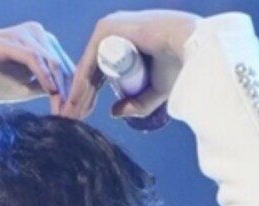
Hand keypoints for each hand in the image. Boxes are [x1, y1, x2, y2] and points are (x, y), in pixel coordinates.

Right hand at [0, 23, 75, 113]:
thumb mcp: (20, 88)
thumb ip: (42, 89)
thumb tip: (65, 102)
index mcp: (41, 43)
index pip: (66, 68)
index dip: (74, 93)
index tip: (79, 118)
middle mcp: (36, 33)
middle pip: (64, 64)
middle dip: (71, 92)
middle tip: (78, 118)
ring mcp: (22, 35)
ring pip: (53, 61)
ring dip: (61, 87)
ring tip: (67, 110)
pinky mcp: (8, 42)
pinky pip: (34, 58)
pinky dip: (45, 76)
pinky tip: (52, 92)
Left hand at [60, 10, 200, 120]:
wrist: (190, 49)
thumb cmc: (179, 66)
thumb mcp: (152, 92)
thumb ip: (134, 104)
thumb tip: (113, 112)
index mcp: (124, 45)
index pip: (98, 73)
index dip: (88, 97)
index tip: (79, 119)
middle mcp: (114, 35)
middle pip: (89, 72)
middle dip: (78, 99)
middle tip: (68, 122)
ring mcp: (108, 30)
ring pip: (87, 69)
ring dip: (76, 95)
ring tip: (68, 119)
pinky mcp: (106, 30)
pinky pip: (88, 62)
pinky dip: (79, 84)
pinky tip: (73, 105)